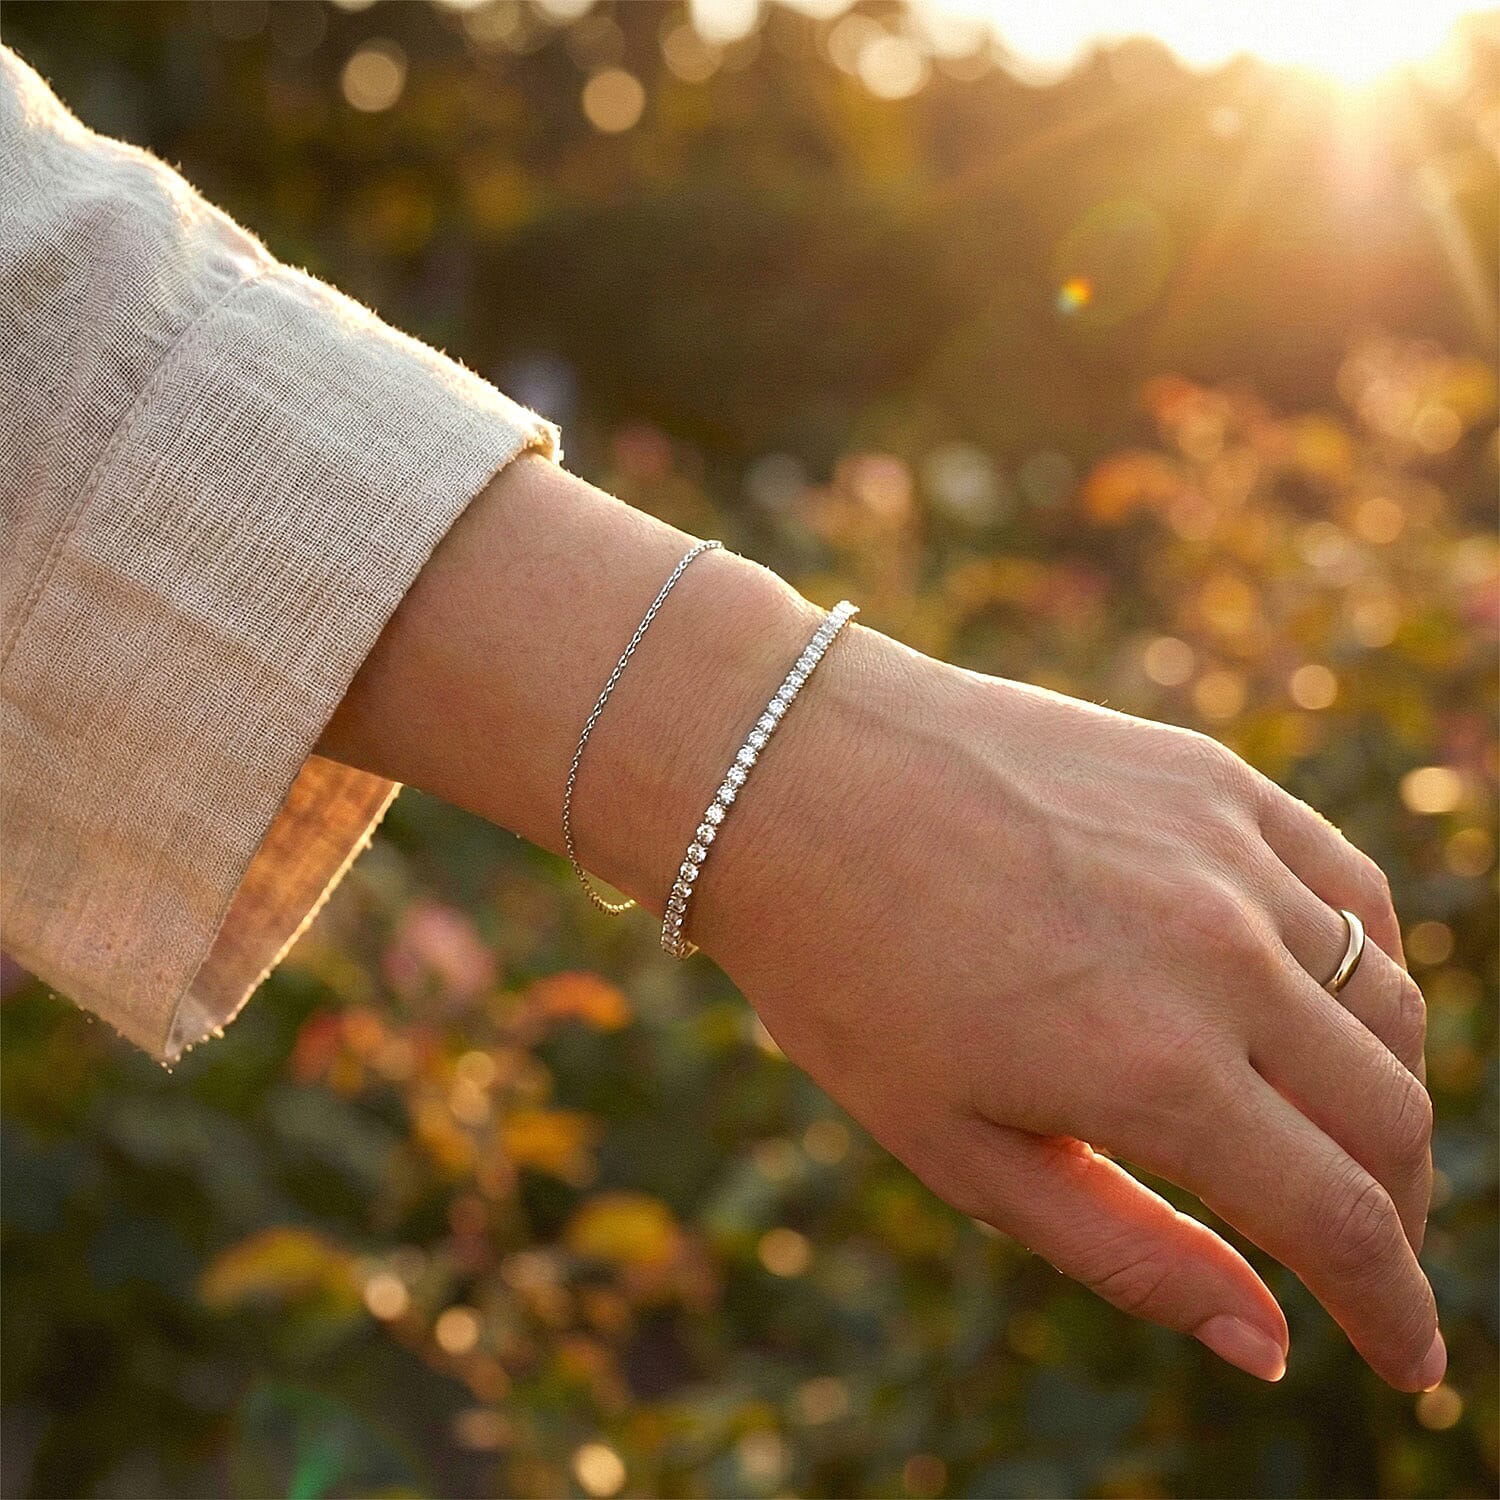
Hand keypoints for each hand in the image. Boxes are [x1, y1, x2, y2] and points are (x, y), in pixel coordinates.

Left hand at [693, 623, 1440, 1389]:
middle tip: (1364, 1254)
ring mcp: (1225, 853)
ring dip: (1386, 1093)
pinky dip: (1368, 964)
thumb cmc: (846, 975)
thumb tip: (1270, 1346)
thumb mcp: (958, 1148)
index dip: (1394, 1311)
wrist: (793, 779)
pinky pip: (1349, 887)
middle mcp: (1219, 957)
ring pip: (1385, 1002)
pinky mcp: (1211, 779)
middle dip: (1396, 1215)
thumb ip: (1128, 1250)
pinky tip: (1331, 1000)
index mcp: (1154, 1071)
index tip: (1413, 1365)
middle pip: (1388, 1118)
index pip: (1342, 1223)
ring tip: (1338, 1136)